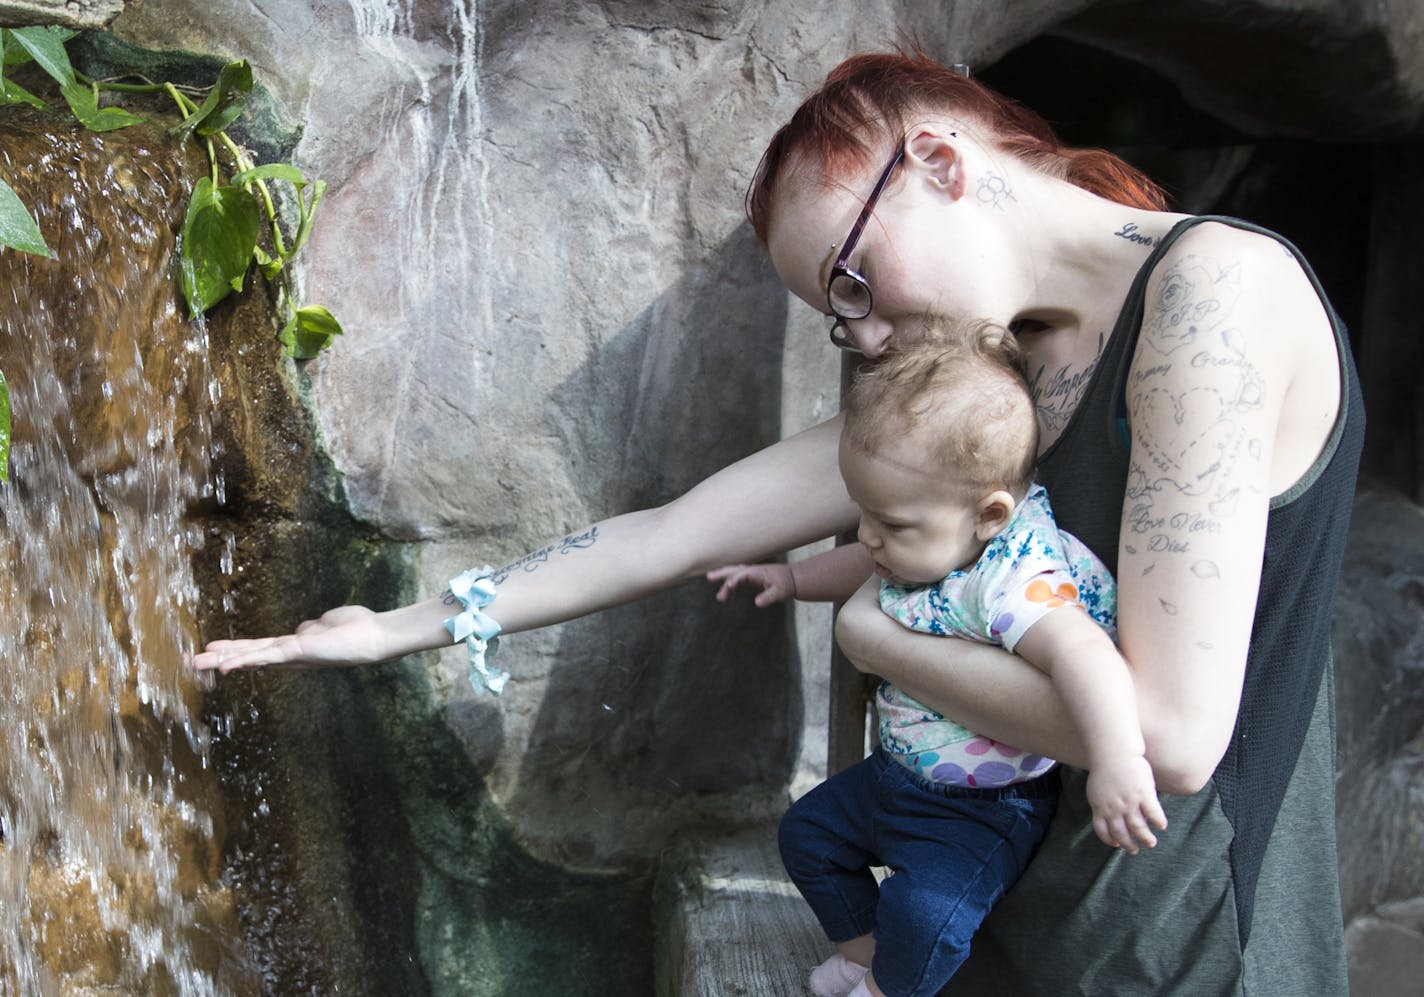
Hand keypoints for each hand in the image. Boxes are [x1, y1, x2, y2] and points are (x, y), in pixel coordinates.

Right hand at [192, 605, 402, 673]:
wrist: (374, 637)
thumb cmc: (356, 629)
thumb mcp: (326, 625)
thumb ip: (311, 629)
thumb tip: (302, 629)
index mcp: (294, 648)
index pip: (259, 649)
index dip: (235, 650)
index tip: (212, 649)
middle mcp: (290, 656)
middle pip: (249, 657)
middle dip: (220, 659)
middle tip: (193, 663)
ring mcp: (292, 656)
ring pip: (251, 658)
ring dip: (223, 661)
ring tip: (197, 664)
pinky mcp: (297, 652)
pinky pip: (266, 657)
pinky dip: (245, 660)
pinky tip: (226, 665)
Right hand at [706, 563, 795, 606]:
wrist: (792, 579)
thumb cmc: (786, 584)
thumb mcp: (780, 593)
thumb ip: (769, 597)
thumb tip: (757, 603)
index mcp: (758, 572)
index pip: (743, 574)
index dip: (736, 579)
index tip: (730, 586)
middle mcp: (752, 571)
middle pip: (734, 570)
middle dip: (721, 573)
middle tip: (709, 577)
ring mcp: (751, 574)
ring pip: (734, 575)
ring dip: (725, 583)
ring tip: (719, 598)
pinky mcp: (751, 578)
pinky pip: (738, 580)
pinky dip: (731, 585)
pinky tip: (726, 594)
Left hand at [1085, 754, 1168, 853]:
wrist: (1113, 751)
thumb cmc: (1105, 767)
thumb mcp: (1096, 789)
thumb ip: (1102, 802)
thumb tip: (1108, 813)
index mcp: (1099, 807)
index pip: (1103, 830)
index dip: (1109, 839)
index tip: (1116, 844)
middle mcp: (1114, 808)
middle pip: (1121, 833)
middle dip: (1128, 844)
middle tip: (1134, 850)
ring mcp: (1129, 802)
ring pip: (1139, 827)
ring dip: (1145, 838)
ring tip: (1151, 843)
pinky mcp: (1144, 794)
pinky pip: (1153, 813)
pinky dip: (1158, 821)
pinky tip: (1162, 825)